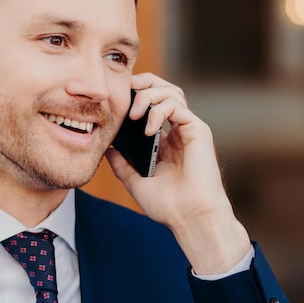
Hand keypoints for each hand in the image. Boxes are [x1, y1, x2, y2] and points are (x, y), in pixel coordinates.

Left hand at [105, 73, 251, 274]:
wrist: (189, 218)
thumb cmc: (168, 206)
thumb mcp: (136, 181)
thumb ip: (122, 163)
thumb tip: (106, 147)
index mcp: (165, 140)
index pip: (151, 104)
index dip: (135, 95)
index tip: (115, 99)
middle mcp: (178, 130)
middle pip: (163, 89)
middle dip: (143, 84)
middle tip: (125, 90)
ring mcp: (188, 129)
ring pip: (171, 92)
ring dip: (149, 96)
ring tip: (134, 114)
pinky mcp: (198, 130)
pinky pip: (178, 106)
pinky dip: (159, 111)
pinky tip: (148, 128)